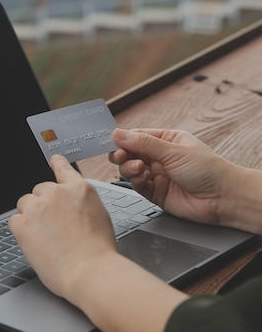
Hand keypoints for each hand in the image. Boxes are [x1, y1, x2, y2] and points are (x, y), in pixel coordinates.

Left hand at [9, 155, 116, 302]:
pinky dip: (22, 231)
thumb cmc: (99, 252)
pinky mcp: (22, 223)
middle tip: (53, 227)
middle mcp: (57, 192)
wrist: (90, 272)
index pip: (63, 168)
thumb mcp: (100, 216)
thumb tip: (70, 205)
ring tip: (46, 237)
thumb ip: (82, 203)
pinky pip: (15, 220)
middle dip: (44, 205)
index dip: (57, 163)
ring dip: (31, 216)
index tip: (53, 159)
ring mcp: (38, 206)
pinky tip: (36, 243)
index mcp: (79, 188)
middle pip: (41, 190)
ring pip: (26, 203)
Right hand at [109, 128, 238, 225]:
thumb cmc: (207, 169)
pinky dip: (136, 181)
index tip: (109, 140)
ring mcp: (158, 175)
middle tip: (119, 156)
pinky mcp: (156, 193)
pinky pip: (138, 185)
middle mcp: (160, 157)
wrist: (222, 198)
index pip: (137, 136)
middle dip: (122, 154)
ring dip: (128, 168)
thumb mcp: (173, 151)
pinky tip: (143, 178)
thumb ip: (143, 144)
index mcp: (166, 140)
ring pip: (130, 169)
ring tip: (137, 168)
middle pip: (130, 153)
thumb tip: (119, 133)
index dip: (122, 138)